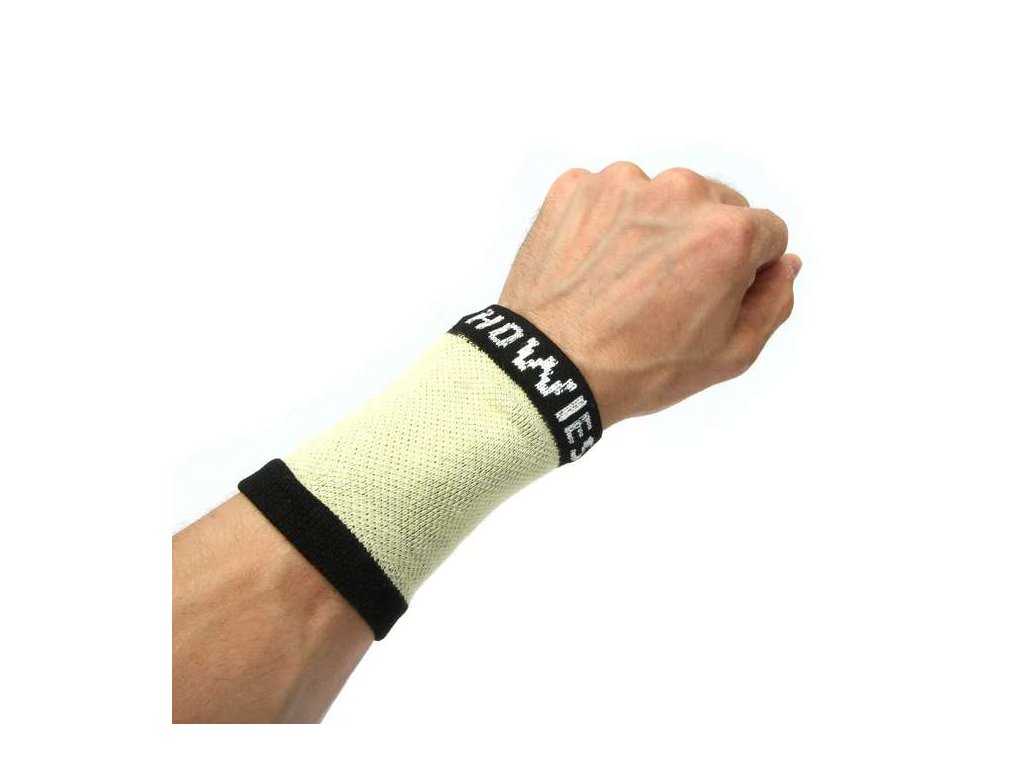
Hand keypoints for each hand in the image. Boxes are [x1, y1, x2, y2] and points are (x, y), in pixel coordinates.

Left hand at [499, 161, 799, 427]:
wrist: (546, 368)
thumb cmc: (639, 369)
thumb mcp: (728, 356)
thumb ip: (773, 302)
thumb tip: (785, 263)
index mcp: (727, 232)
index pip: (766, 232)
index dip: (748, 269)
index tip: (714, 297)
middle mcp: (679, 192)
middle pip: (715, 206)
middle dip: (702, 241)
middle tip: (666, 293)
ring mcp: (622, 184)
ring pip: (659, 199)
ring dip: (652, 228)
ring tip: (624, 282)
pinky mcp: (575, 187)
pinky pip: (608, 198)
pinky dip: (605, 224)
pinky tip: (593, 267)